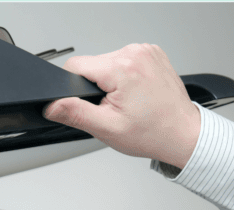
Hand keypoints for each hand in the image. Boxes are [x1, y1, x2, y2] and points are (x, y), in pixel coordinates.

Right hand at [43, 44, 200, 169]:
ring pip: (107, 63)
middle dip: (96, 87)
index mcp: (123, 68)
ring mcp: (146, 51)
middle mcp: (136, 53)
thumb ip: (75, 113)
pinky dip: (125, 77)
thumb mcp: (106, 128)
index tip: (91, 104)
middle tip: (114, 108)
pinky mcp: (152, 53)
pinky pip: (124, 61)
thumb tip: (52, 105)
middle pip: (92, 65)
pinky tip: (136, 93)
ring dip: (111, 82)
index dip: (73, 88)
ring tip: (128, 102)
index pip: (76, 65)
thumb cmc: (152, 133)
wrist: (182, 134)